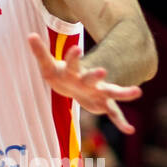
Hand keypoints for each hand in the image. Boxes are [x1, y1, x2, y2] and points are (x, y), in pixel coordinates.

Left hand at [26, 33, 141, 133]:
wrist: (74, 84)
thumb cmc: (61, 75)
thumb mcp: (48, 66)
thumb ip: (40, 52)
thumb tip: (29, 35)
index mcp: (74, 71)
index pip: (72, 63)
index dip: (72, 57)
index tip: (75, 48)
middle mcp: (88, 81)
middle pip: (92, 78)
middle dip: (95, 75)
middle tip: (102, 71)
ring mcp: (97, 92)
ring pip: (112, 92)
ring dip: (123, 93)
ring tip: (137, 92)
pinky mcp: (102, 104)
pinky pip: (113, 114)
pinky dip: (121, 122)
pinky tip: (130, 131)